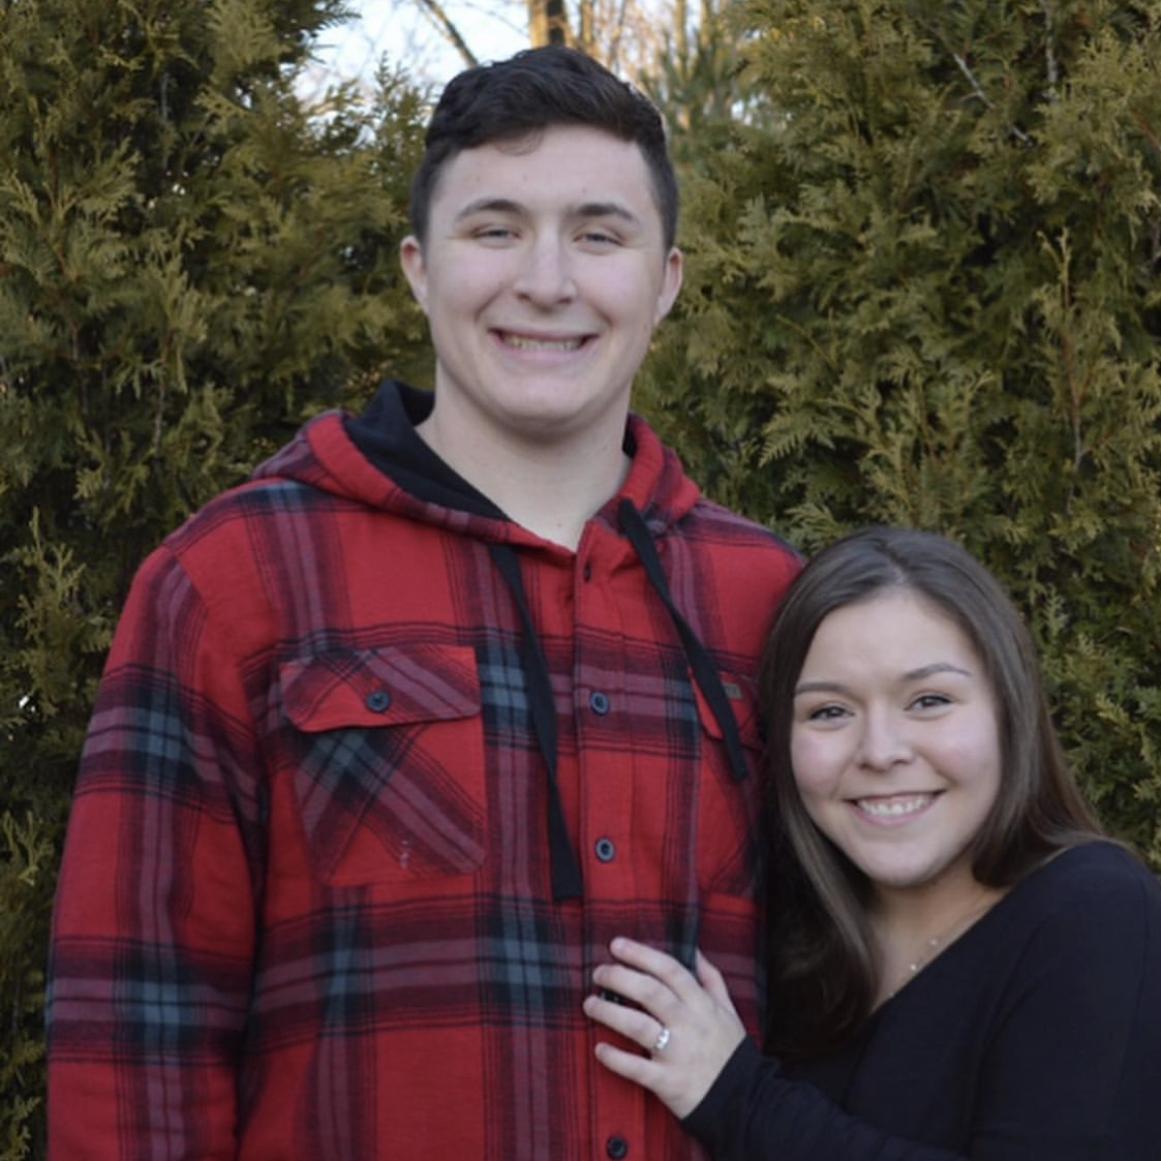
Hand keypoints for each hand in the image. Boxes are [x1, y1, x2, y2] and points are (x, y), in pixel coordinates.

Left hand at [582, 937, 746, 1119]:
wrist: (745, 1101)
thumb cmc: (731, 1053)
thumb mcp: (729, 1011)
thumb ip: (712, 980)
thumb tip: (695, 951)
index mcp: (702, 1004)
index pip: (669, 970)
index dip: (641, 954)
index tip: (616, 945)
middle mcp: (689, 1024)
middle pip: (650, 992)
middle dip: (620, 977)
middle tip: (598, 972)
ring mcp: (678, 1053)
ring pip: (639, 1026)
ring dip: (610, 1012)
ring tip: (589, 1004)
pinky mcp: (668, 1082)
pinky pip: (637, 1069)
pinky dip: (616, 1059)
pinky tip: (599, 1049)